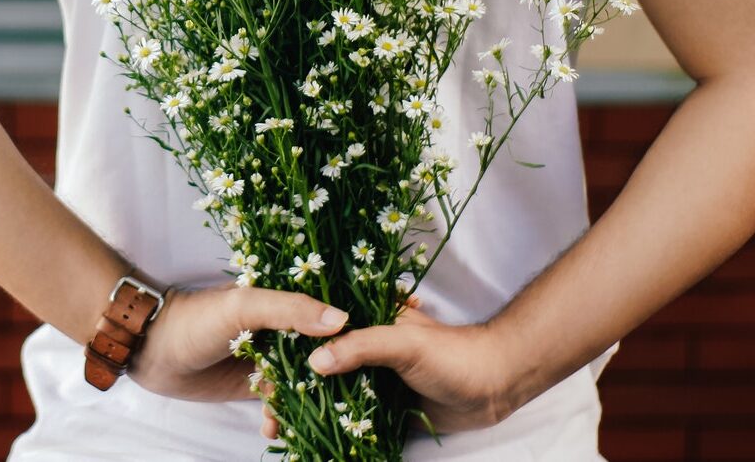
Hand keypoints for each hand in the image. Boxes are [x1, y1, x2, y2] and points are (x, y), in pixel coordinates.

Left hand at [130, 284, 348, 402]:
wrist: (151, 349)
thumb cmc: (196, 319)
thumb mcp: (243, 307)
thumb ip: (289, 310)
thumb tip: (342, 321)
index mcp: (282, 301)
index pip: (326, 315)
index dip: (347, 335)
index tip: (368, 356)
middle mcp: (280, 329)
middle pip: (319, 354)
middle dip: (330, 379)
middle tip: (343, 401)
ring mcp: (268, 358)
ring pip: (302, 383)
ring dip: (305, 404)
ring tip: (302, 421)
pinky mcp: (253, 385)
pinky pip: (278, 403)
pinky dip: (281, 417)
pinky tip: (274, 428)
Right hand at [260, 304, 518, 438]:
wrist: (495, 385)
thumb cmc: (452, 353)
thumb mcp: (404, 343)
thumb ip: (361, 348)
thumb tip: (315, 363)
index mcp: (363, 317)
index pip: (313, 327)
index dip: (285, 345)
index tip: (258, 367)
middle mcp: (361, 344)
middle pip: (314, 362)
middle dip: (287, 386)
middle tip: (264, 410)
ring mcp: (370, 375)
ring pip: (328, 392)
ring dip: (303, 410)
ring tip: (275, 429)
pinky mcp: (382, 404)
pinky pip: (348, 415)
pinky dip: (329, 425)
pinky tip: (305, 438)